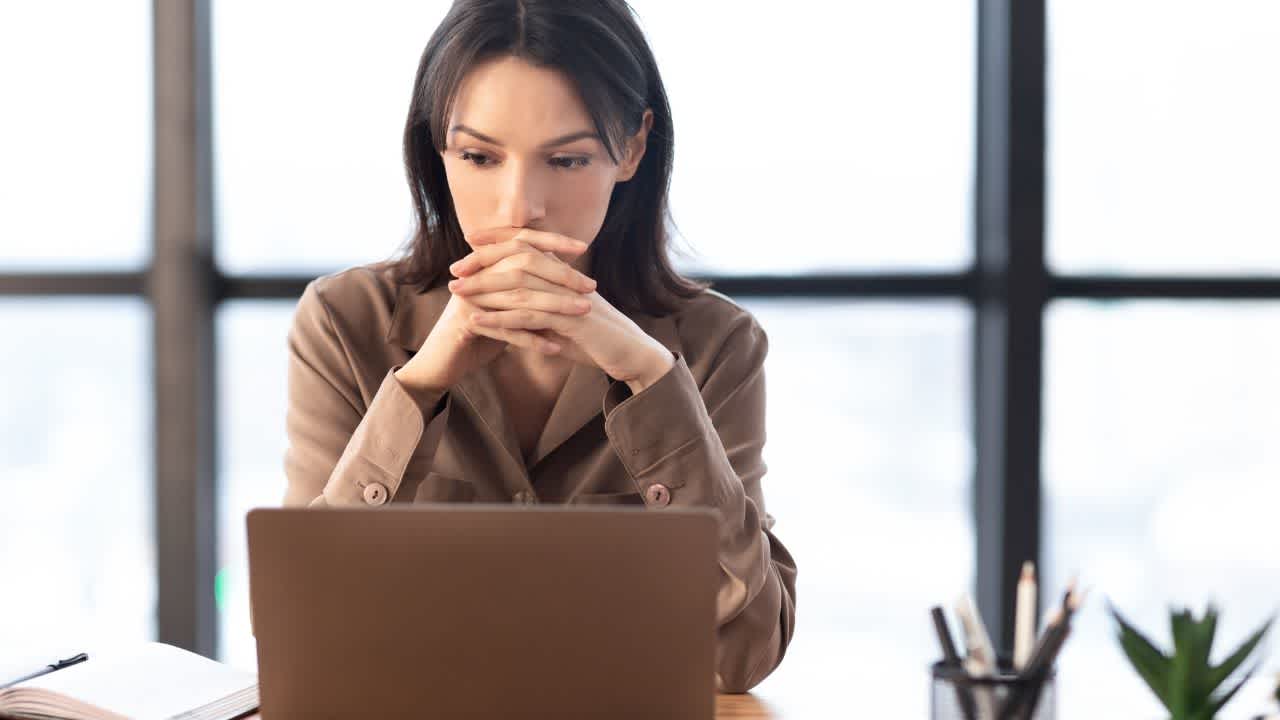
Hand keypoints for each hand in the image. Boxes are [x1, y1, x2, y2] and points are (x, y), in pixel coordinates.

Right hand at [394, 231, 593, 401]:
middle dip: (560, 274)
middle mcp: (475, 275)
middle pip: (522, 264)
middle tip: (591, 286)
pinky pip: (504, 329)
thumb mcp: (504, 304)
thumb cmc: (480, 332)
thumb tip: (559, 273)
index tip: (582, 247)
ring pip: (517, 296)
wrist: (441, 363)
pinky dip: (532, 340)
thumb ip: (524, 287)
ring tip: (583, 312)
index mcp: (485, 265)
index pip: (520, 242)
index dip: (550, 241)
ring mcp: (468, 297)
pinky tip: (556, 348)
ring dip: (554, 305)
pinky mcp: (465, 324)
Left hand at [452, 227, 675, 390]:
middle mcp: (567, 279)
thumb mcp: (565, 320)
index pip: (529, 246)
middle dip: (483, 263)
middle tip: (454, 271)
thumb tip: (515, 310)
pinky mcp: (572, 321)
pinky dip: (498, 319)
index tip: (470, 243)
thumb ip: (542, 311)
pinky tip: (476, 322)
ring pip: (519, 284)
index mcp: (566, 275)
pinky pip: (529, 316)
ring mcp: (569, 298)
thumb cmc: (599, 340)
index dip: (499, 241)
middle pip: (518, 258)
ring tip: (457, 294)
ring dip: (484, 289)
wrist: (632, 355)